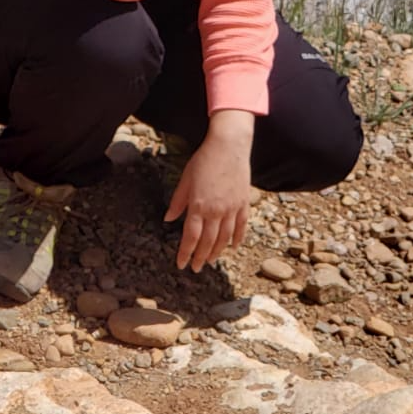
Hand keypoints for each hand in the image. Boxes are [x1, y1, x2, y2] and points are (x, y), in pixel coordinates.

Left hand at [165, 120, 251, 272]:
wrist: (229, 145)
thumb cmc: (204, 159)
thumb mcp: (186, 178)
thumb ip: (178, 201)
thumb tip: (168, 219)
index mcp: (198, 205)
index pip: (191, 237)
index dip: (185, 253)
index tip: (181, 264)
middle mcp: (216, 211)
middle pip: (208, 242)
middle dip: (200, 257)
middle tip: (196, 268)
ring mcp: (232, 209)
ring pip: (225, 238)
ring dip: (217, 252)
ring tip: (210, 260)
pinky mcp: (243, 203)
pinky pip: (241, 227)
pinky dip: (237, 239)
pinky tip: (233, 247)